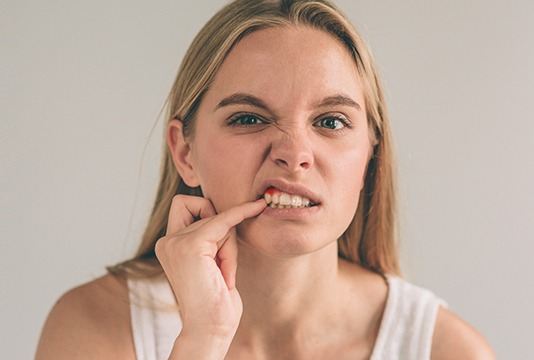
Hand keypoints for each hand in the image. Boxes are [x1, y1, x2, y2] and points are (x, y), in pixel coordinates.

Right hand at [155, 194, 265, 338]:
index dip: (205, 207)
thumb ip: (210, 238)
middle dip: (223, 235)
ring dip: (229, 246)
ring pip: (217, 220)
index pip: (184, 205)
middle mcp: (167, 242)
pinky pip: (224, 220)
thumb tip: (228, 212)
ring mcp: (176, 243)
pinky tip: (257, 207)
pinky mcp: (191, 246)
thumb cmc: (215, 301)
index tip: (230, 210)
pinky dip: (241, 213)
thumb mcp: (210, 262)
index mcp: (169, 245)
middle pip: (205, 211)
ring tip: (223, 275)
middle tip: (223, 266)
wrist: (210, 329)